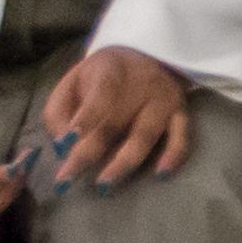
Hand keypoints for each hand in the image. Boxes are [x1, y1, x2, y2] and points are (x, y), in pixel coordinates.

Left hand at [38, 45, 196, 187]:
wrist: (144, 57)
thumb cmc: (100, 77)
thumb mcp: (72, 83)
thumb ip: (60, 112)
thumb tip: (63, 147)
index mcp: (111, 70)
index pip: (98, 98)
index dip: (83, 122)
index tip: (64, 146)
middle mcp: (142, 83)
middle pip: (116, 122)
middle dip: (89, 152)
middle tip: (68, 179)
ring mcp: (164, 98)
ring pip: (145, 134)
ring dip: (124, 162)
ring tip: (104, 185)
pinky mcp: (181, 112)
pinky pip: (181, 136)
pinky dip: (174, 155)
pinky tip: (161, 174)